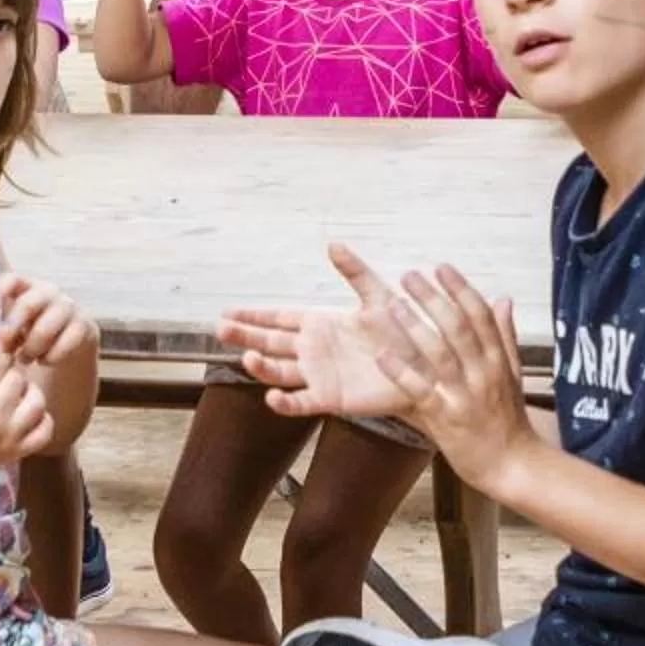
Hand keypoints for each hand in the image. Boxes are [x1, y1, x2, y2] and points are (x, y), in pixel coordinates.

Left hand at [0, 273, 93, 369]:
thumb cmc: (32, 331)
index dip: (0, 290)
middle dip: (11, 329)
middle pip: (27, 305)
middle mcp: (49, 292)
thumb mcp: (16, 327)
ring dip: (30, 349)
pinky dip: (50, 357)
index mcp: (28, 287)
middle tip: (2, 349)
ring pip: (44, 330)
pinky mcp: (84, 325)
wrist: (67, 342)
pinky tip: (43, 361)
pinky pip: (64, 344)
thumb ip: (4, 330)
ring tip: (23, 359)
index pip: (13, 279)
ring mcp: (69, 307)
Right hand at [0, 350, 55, 480]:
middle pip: (18, 380)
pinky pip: (45, 432)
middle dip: (11, 374)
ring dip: (30, 392)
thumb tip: (0, 353)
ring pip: (37, 402)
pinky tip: (30, 414)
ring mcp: (9, 438)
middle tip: (3, 380)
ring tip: (19, 394)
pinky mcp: (18, 452)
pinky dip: (44, 419)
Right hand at [217, 243, 432, 421]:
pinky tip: (271, 396)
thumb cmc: (403, 332)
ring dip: (260, 365)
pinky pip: (301, 401)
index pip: (278, 317)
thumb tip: (333, 244)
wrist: (424, 368)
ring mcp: (318, 374)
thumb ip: (355, 272)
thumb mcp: (379, 296)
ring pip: (279, 370)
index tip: (227, 311)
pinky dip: (284, 402)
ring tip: (248, 357)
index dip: (253, 315)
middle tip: (220, 329)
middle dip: (245, 335)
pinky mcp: (330, 398)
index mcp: (320, 322)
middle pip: (269, 341)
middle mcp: (313, 349)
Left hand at [378, 262, 536, 484]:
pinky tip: (382, 356)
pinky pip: (421, 391)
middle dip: (434, 299)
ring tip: (394, 305)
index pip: (480, 316)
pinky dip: (401, 373)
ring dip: (416, 328)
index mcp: (498, 360)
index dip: (461, 289)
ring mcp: (465, 396)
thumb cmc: (509, 421)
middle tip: (411, 276)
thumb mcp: (512, 375)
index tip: (442, 267)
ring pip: (440, 355)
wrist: (514, 466)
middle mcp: (483, 374)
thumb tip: (503, 298)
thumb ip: (505, 336)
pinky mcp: (446, 419)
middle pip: (458, 328)